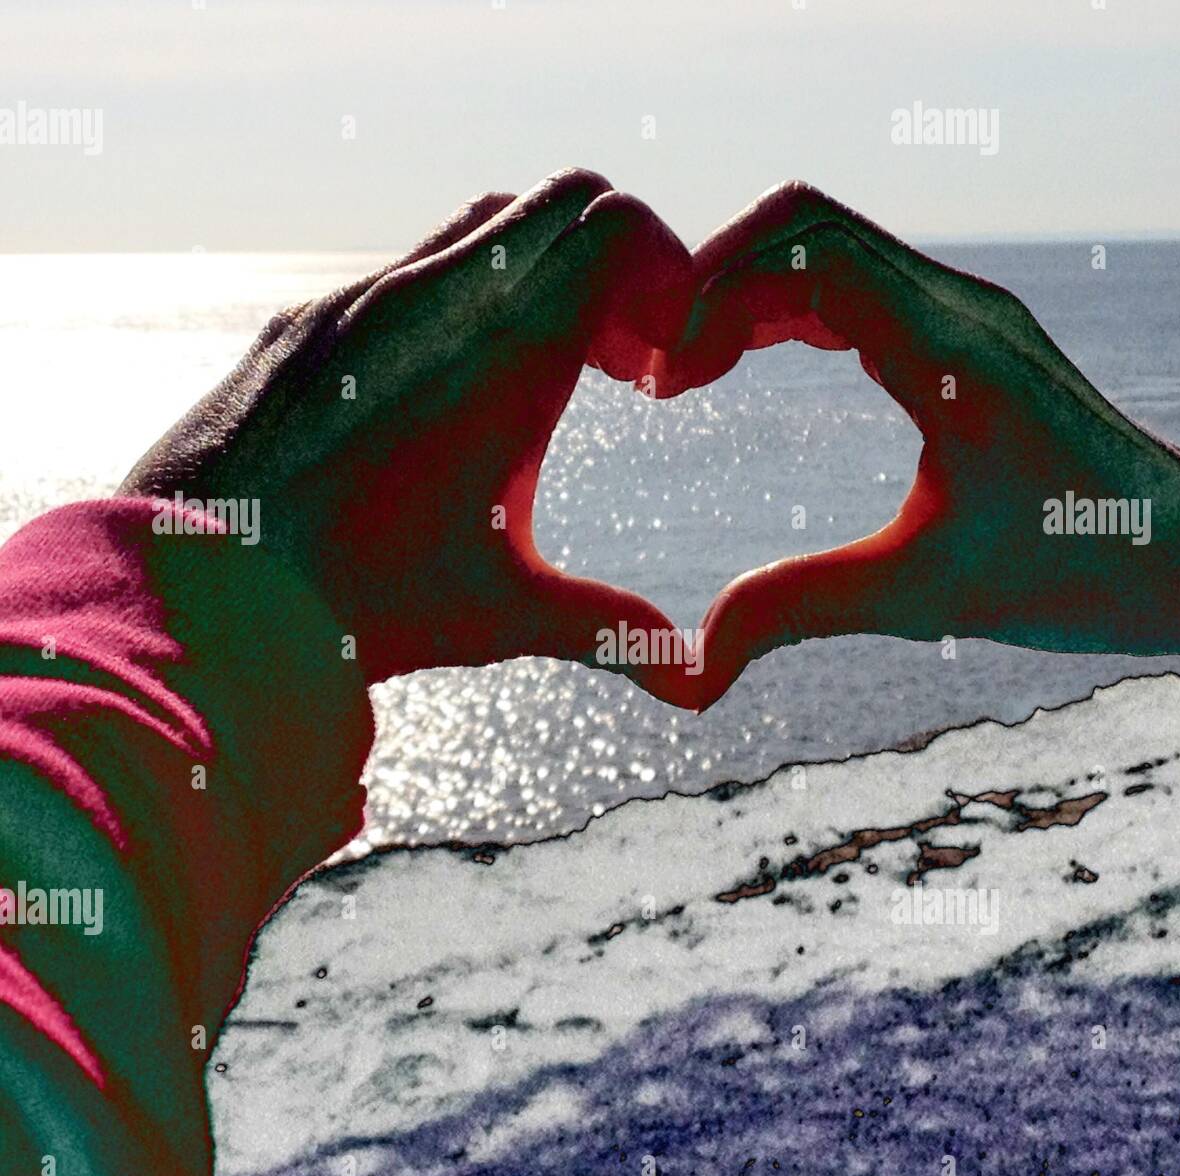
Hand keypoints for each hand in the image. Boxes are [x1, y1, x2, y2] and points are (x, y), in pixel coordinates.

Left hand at [120, 171, 706, 694]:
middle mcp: (436, 301)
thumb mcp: (499, 614)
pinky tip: (455, 386)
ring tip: (550, 371)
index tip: (661, 374)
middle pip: (570, 202)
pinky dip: (468, 291)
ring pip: (491, 219)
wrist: (200, 588)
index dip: (670, 279)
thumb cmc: (357, 603)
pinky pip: (415, 259)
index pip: (617, 229)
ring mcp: (365, 298)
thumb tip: (695, 684)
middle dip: (622, 268)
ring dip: (544, 272)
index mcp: (504, 357)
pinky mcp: (313, 317)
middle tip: (625, 367)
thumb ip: (607, 627)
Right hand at [657, 183, 1179, 708]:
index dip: (715, 293)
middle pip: (807, 225)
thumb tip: (695, 664)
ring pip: (831, 248)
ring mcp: (967, 313)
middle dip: (715, 283)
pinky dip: (791, 307)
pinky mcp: (967, 336)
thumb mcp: (924, 596)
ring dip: (750, 291)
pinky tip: (754, 364)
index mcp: (951, 351)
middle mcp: (961, 308)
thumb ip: (801, 610)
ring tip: (691, 372)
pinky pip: (859, 284)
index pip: (808, 249)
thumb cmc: (1081, 571)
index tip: (669, 378)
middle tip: (665, 374)